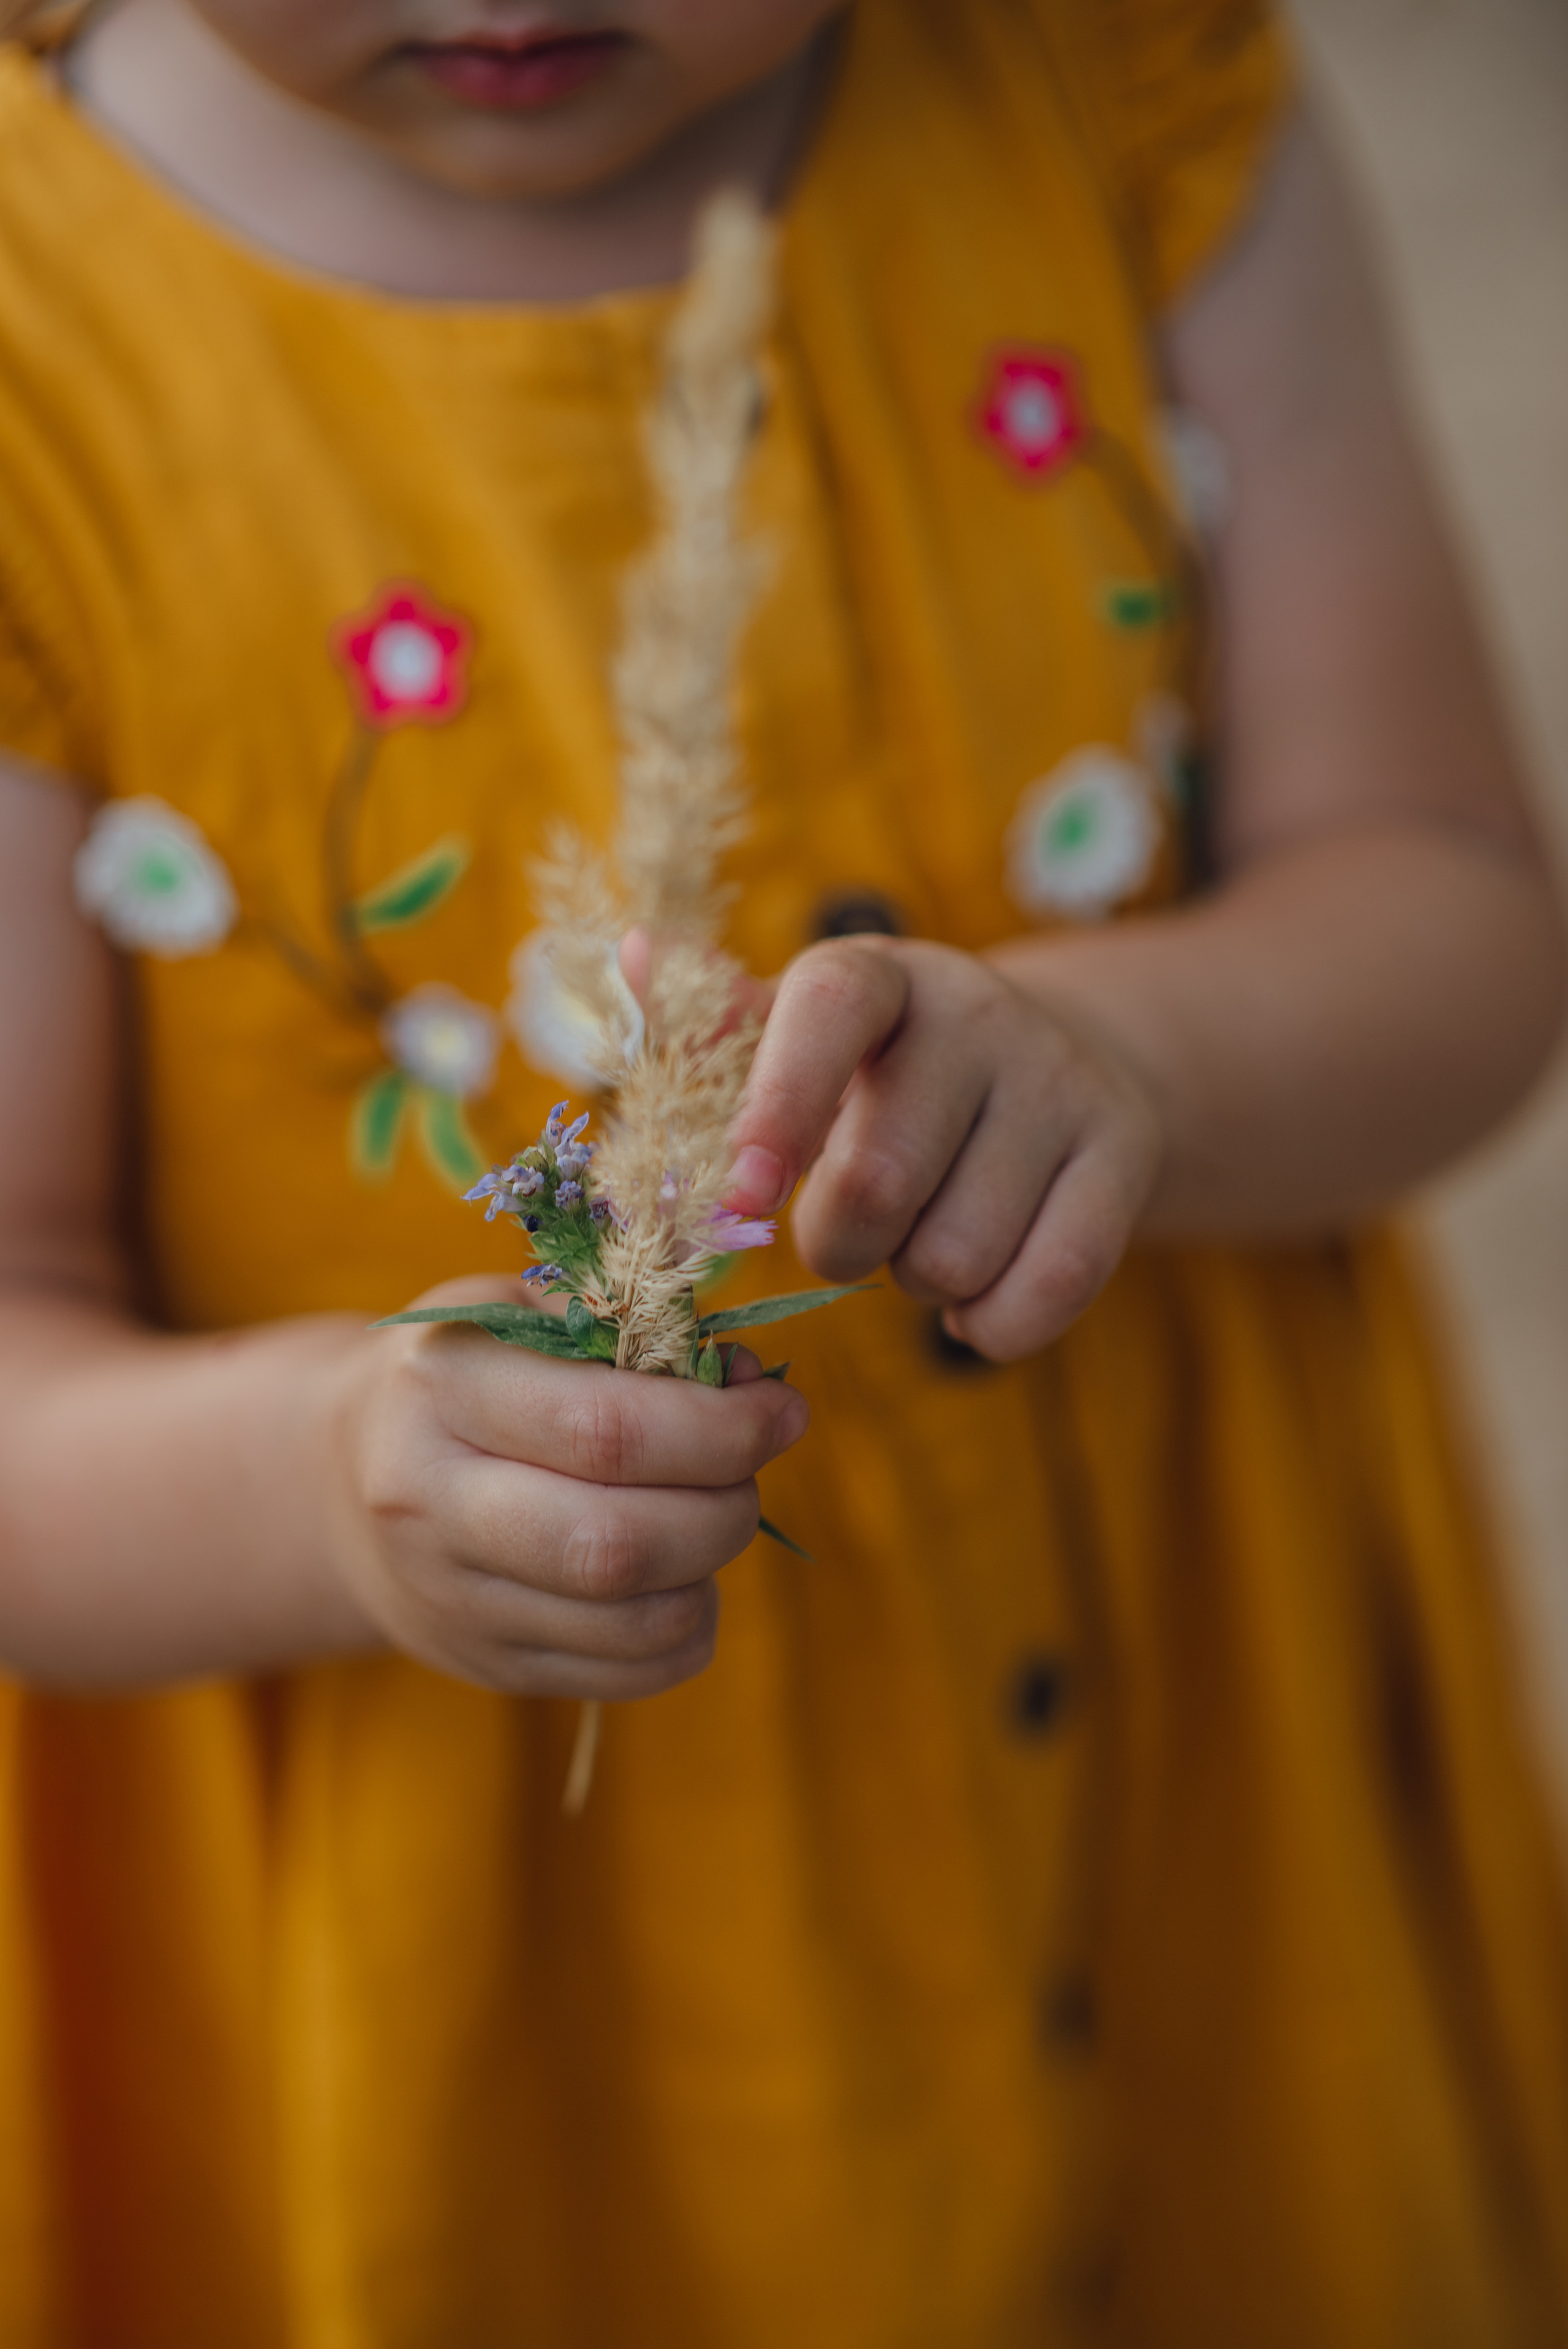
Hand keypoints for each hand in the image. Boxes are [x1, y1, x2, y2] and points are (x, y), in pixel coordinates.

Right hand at [327, 1278, 808, 1697]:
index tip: (783, 1409)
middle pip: (620, 1543)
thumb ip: (631, 1327)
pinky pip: (630, 1674)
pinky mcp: (487, 1664)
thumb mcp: (521, 1310)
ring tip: (711, 1516)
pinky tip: (680, 1577)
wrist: (344, 1479)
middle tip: (750, 1469)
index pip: (607, 1431)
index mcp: (442, 1389)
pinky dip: (689, 1630)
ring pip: (633, 1621)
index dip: (722, 1428)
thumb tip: (745, 1375)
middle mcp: (432, 1503)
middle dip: (726, 1507)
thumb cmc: (468, 1370)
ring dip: (712, 1570)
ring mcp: (453, 1599)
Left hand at [724, 938, 1165, 1361]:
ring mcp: (1061, 1082)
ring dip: (915, 1280)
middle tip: (844, 1232)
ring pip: (955, 1254)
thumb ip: (710, 1025)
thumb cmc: (883, 1073)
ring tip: (921, 1235)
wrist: (1057, 1069)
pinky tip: (974, 1293)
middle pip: (879, 1179)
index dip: (778, 1104)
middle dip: (837, 1242)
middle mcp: (977, 1013)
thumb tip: (630, 957)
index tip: (742, 1194)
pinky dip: (990, 1325)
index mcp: (878, 976)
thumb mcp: (799, 1041)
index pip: (828, 1010)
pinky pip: (1044, 1291)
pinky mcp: (1124, 1156)